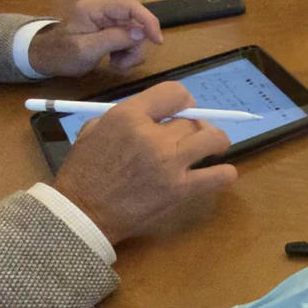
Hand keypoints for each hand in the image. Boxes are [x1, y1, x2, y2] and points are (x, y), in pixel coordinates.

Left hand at [27, 0, 163, 76]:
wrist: (46, 58)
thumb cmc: (61, 54)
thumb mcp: (86, 50)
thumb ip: (114, 39)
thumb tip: (142, 33)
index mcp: (95, 8)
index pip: (130, 6)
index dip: (148, 21)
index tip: (157, 41)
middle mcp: (104, 9)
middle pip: (135, 21)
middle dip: (135, 45)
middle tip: (124, 64)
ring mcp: (107, 18)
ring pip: (135, 33)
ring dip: (130, 52)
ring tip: (115, 65)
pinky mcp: (110, 29)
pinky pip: (128, 39)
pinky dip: (126, 53)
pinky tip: (114, 61)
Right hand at [52, 81, 237, 244]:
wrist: (82, 213)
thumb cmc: (83, 172)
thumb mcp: (94, 128)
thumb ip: (126, 116)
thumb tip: (157, 115)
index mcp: (129, 116)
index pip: (175, 93)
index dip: (183, 101)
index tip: (183, 111)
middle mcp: (153, 135)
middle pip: (192, 119)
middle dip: (194, 124)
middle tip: (191, 135)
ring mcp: (169, 163)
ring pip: (212, 139)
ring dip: (216, 141)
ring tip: (214, 147)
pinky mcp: (180, 190)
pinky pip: (218, 176)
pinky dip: (224, 173)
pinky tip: (221, 172)